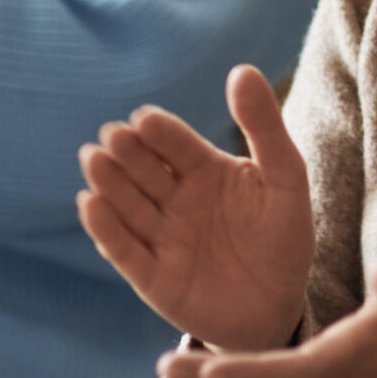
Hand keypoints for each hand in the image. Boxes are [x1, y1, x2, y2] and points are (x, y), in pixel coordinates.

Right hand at [78, 65, 315, 353]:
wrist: (279, 308)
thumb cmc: (284, 238)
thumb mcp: (286, 177)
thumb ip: (264, 126)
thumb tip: (241, 69)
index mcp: (206, 171)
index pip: (178, 144)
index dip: (161, 131)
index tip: (145, 117)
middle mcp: (177, 200)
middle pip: (146, 170)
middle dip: (128, 152)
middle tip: (113, 135)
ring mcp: (161, 237)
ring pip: (128, 204)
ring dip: (109, 182)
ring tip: (94, 158)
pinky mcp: (151, 276)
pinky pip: (124, 250)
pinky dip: (105, 228)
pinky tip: (90, 204)